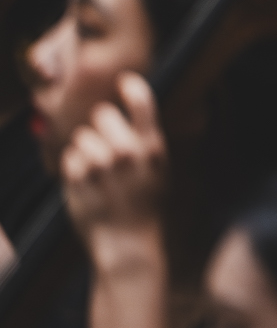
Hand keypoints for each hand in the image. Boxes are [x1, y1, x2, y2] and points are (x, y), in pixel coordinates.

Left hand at [60, 74, 168, 273]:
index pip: (142, 100)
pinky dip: (73, 168)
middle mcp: (127, 152)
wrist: (129, 245)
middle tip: (105, 143)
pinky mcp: (77, 178)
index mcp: (152, 147)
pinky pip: (68, 157)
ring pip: (81, 136)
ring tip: (97, 171)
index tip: (123, 82)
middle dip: (100, 125)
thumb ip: (146, 141)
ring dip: (84, 149)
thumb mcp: (158, 171)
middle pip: (102, 114)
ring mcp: (100, 165)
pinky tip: (86, 183)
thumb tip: (129, 114)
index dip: (130, 86)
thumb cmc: (146, 207)